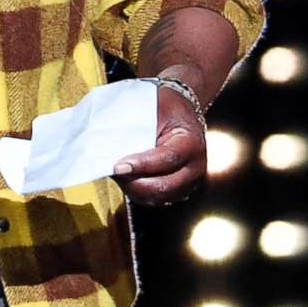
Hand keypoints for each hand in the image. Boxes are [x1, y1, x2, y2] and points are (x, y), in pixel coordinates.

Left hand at [112, 77, 204, 205]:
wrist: (183, 113)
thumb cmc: (167, 108)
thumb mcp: (155, 107)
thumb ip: (137, 128)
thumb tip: (111, 145)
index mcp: (192, 143)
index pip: (167, 159)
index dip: (141, 165)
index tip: (118, 165)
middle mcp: (195, 167)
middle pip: (163, 186)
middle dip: (134, 182)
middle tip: (114, 171)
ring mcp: (189, 182)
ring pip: (158, 197)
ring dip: (134, 189)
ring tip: (118, 174)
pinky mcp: (180, 190)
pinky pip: (157, 199)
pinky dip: (139, 192)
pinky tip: (127, 179)